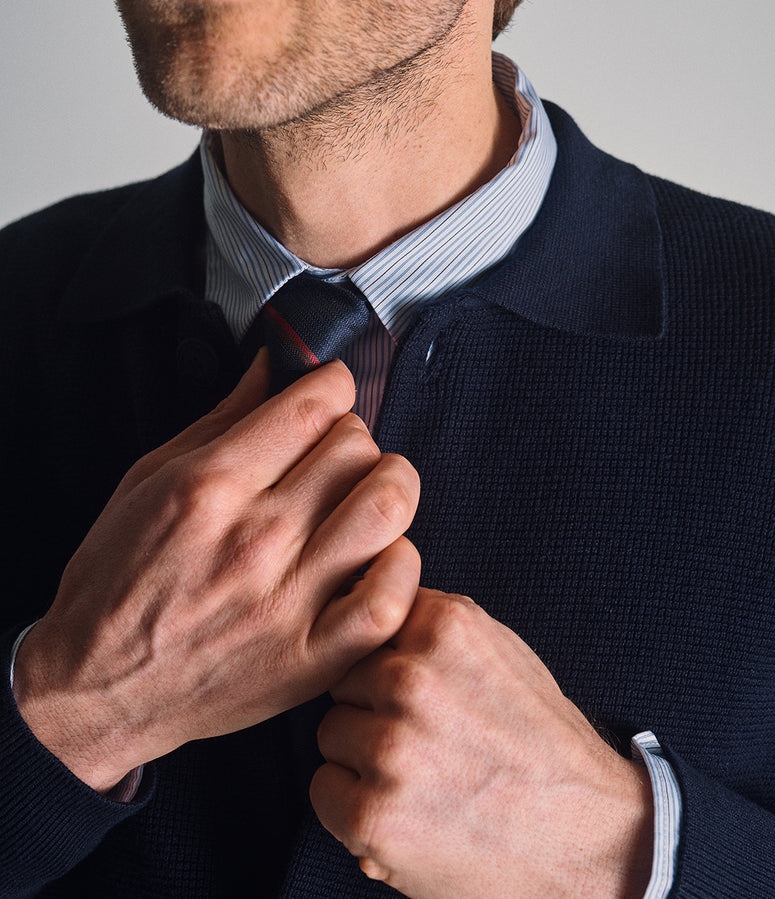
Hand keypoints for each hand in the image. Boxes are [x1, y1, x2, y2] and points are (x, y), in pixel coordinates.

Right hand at [13, 353, 420, 792]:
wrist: (93, 689)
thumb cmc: (113, 582)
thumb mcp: (147, 479)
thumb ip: (220, 418)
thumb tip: (273, 365)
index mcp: (208, 487)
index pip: (311, 407)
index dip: (334, 383)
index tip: (332, 388)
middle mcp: (252, 540)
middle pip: (353, 449)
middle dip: (351, 433)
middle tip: (335, 450)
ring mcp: (285, 603)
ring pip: (385, 510)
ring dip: (390, 485)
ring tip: (368, 492)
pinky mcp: (308, 659)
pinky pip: (388, 600)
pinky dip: (400, 565)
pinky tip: (380, 555)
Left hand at [312, 589, 653, 898]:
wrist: (587, 836)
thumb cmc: (542, 742)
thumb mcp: (502, 650)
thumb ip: (435, 624)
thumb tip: (369, 597)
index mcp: (445, 627)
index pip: (368, 619)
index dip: (387, 657)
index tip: (412, 684)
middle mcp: (413, 679)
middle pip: (345, 676)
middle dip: (372, 705)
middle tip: (423, 738)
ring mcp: (391, 747)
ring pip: (331, 731)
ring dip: (361, 757)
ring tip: (420, 776)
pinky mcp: (374, 813)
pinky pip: (323, 790)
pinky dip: (351, 807)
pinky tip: (401, 810)